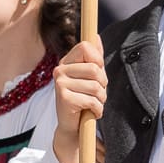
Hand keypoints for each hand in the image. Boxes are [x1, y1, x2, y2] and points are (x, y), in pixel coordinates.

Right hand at [52, 39, 106, 162]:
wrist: (72, 126)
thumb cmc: (83, 98)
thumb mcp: (90, 77)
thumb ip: (94, 57)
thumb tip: (96, 36)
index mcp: (66, 62)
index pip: (85, 47)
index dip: (98, 59)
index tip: (98, 71)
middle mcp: (60, 70)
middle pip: (95, 69)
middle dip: (103, 84)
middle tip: (98, 94)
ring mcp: (60, 84)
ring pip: (95, 86)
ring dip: (101, 99)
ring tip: (94, 104)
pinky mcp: (64, 98)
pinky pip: (91, 100)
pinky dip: (97, 109)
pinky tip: (92, 112)